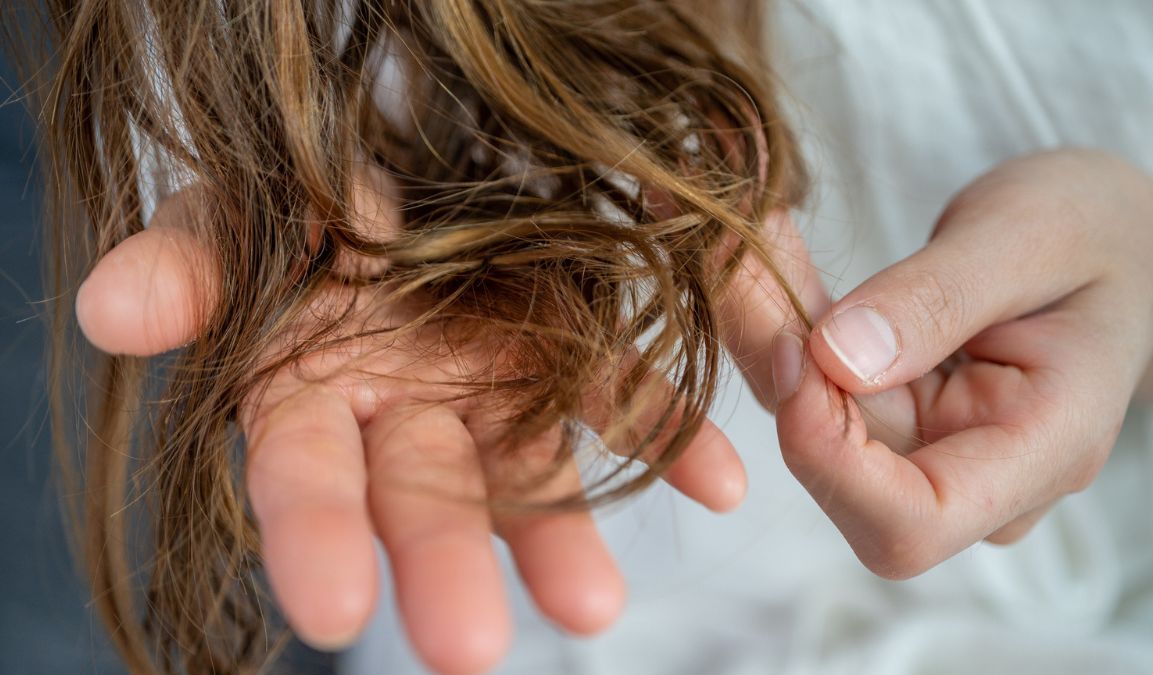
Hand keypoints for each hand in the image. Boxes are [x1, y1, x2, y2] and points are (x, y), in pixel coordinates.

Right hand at [75, 176, 747, 673]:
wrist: (402, 153)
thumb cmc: (301, 196)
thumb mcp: (236, 215)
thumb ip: (188, 265)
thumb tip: (108, 311)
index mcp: (312, 390)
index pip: (304, 475)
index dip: (314, 537)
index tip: (332, 614)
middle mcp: (407, 410)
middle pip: (421, 497)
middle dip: (444, 564)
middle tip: (469, 652)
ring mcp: (495, 387)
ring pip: (528, 472)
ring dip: (563, 536)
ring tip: (595, 608)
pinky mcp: (570, 351)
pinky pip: (625, 396)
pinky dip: (668, 438)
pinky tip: (718, 482)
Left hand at [761, 149, 1152, 577]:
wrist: (1114, 241)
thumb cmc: (1096, 232)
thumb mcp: (1031, 237)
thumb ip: (938, 299)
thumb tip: (832, 359)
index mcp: (1042, 450)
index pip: (912, 523)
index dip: (832, 462)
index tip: (795, 353)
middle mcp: (976, 472)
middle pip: (843, 470)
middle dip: (780, 370)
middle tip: (732, 259)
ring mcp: (930, 448)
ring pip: (815, 418)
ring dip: (768, 333)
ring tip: (740, 242)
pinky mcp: (895, 413)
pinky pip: (820, 381)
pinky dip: (785, 321)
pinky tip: (760, 256)